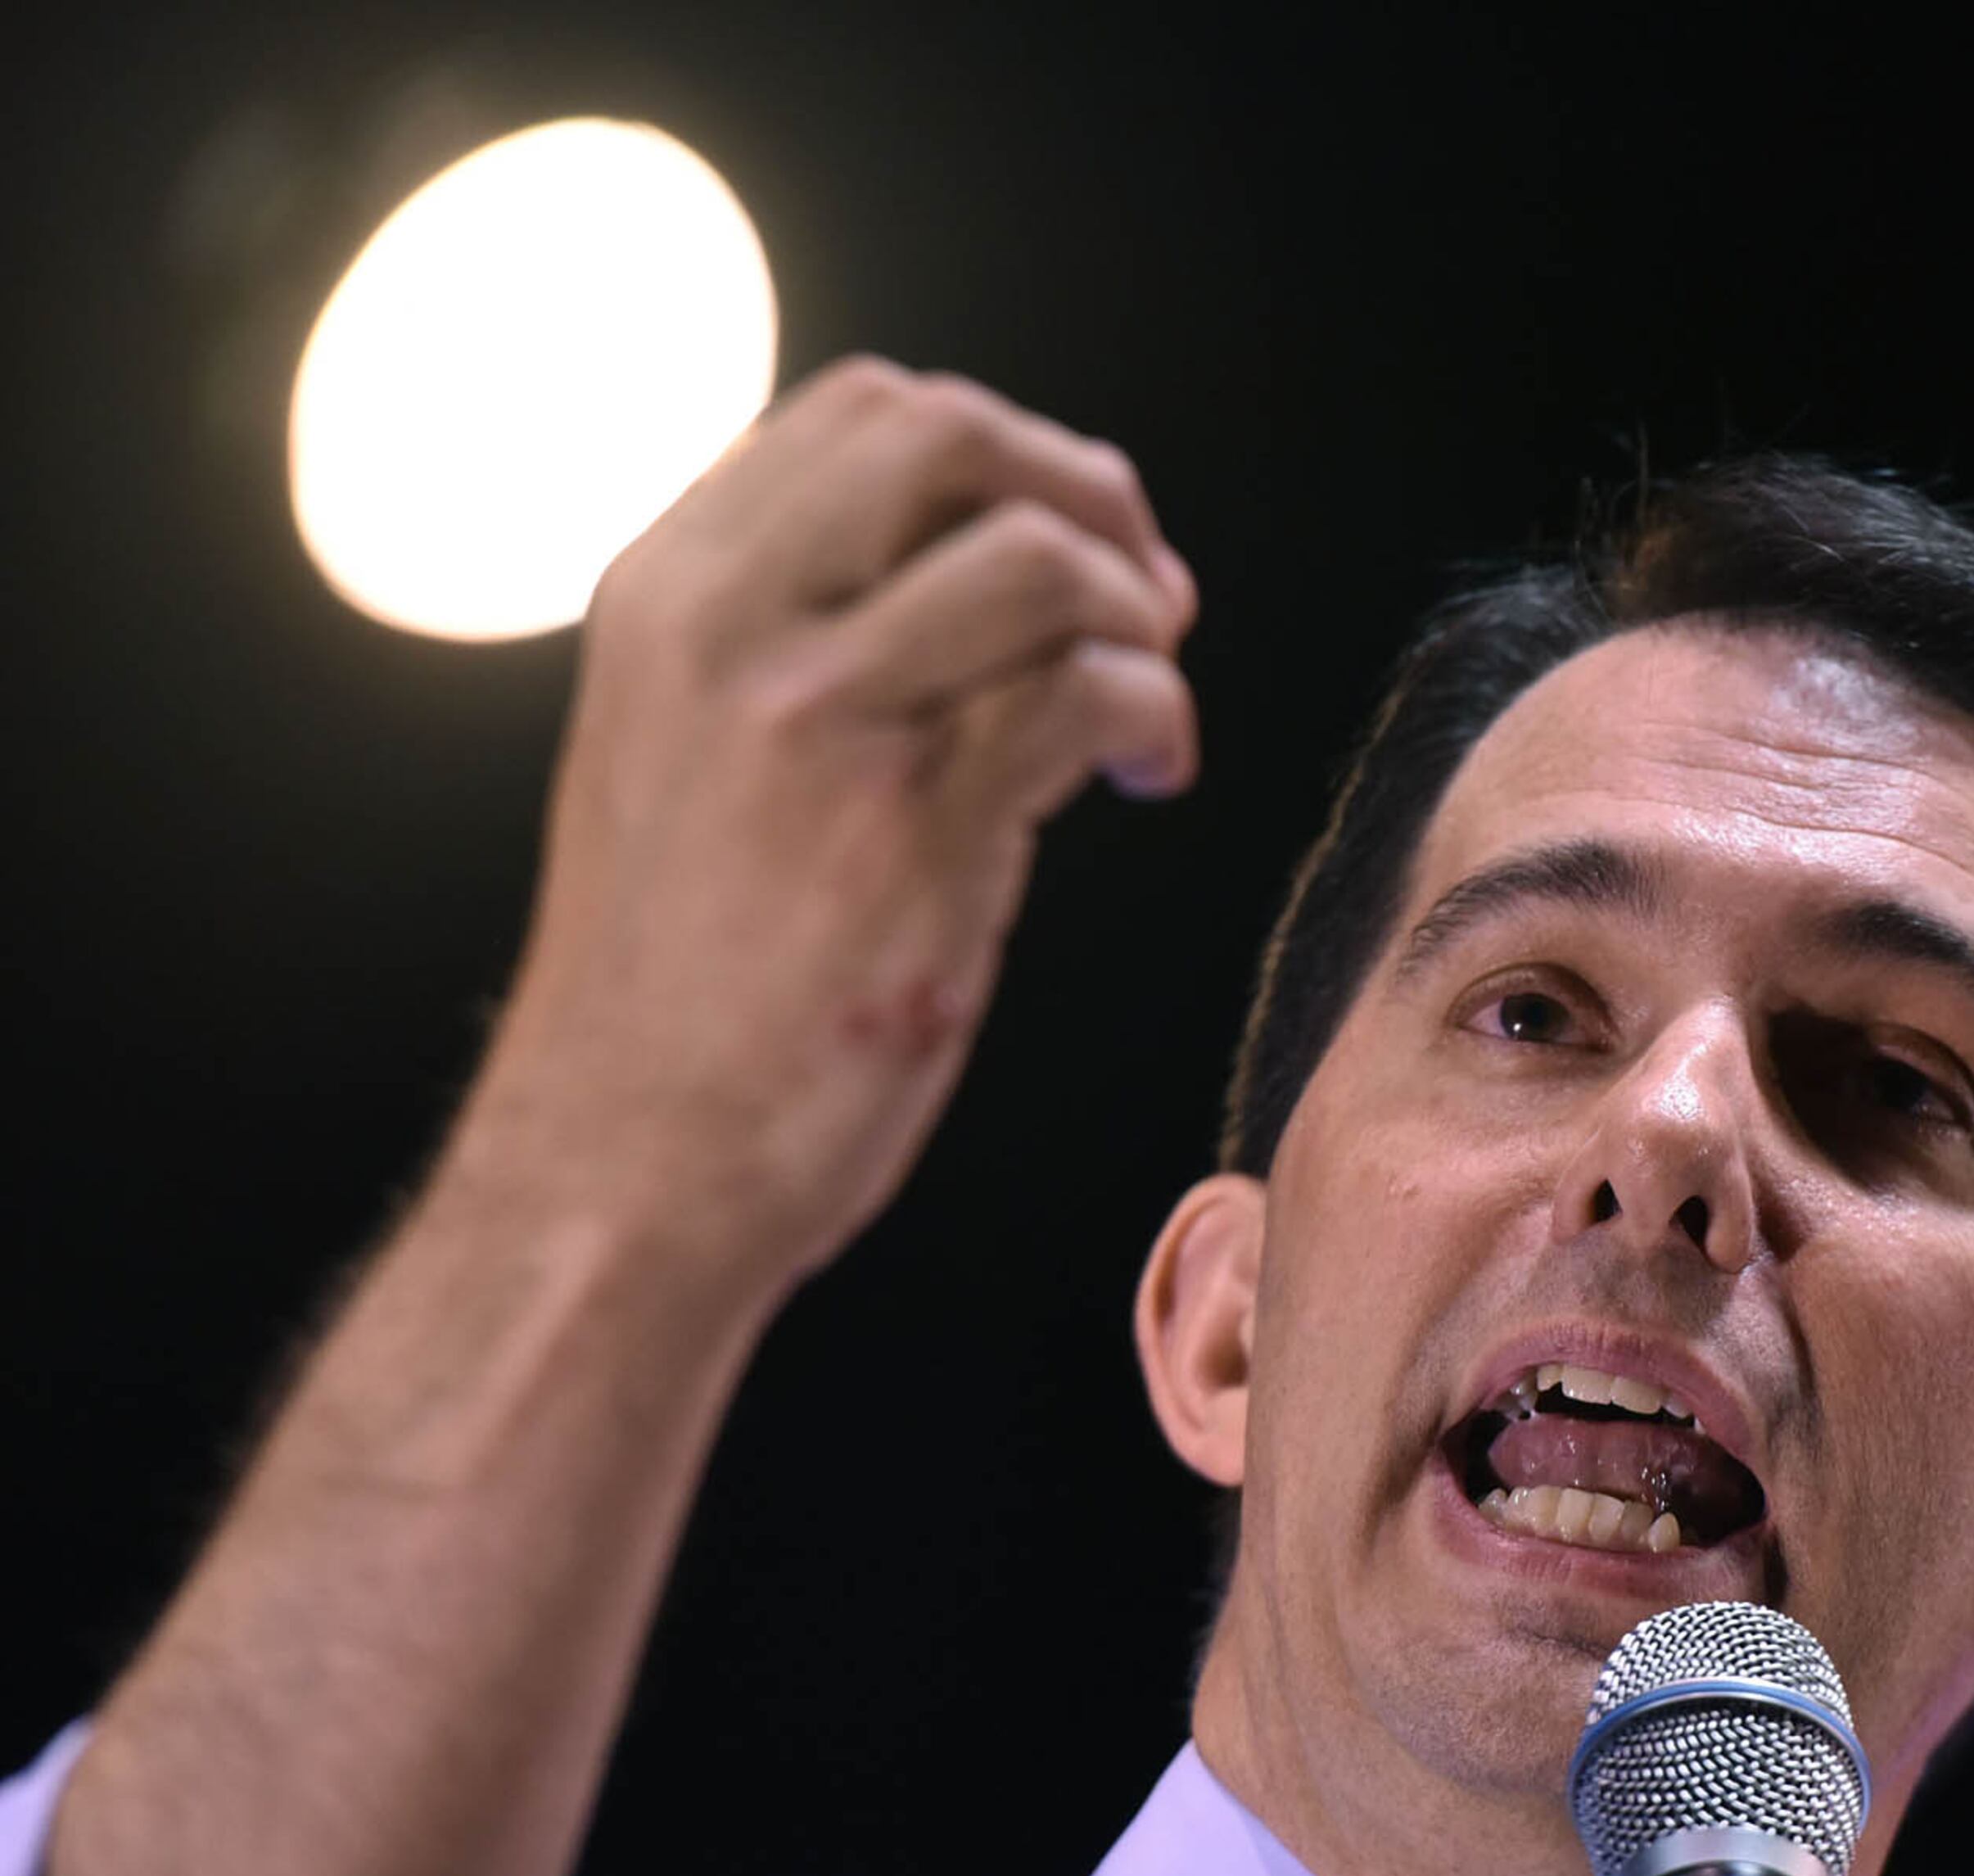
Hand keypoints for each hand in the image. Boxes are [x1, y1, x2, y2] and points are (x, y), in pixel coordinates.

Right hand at [451, 356, 1198, 1284]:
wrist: (620, 1170)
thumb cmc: (675, 992)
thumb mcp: (685, 761)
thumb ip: (789, 647)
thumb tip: (973, 572)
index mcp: (665, 595)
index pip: (863, 411)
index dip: (1003, 454)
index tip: (1064, 537)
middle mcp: (727, 627)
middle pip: (955, 434)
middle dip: (1088, 494)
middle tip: (1142, 594)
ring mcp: (818, 722)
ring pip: (1039, 556)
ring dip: (1137, 614)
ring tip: (1146, 701)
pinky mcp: (915, 830)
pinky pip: (1088, 690)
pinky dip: (1158, 715)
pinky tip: (1148, 777)